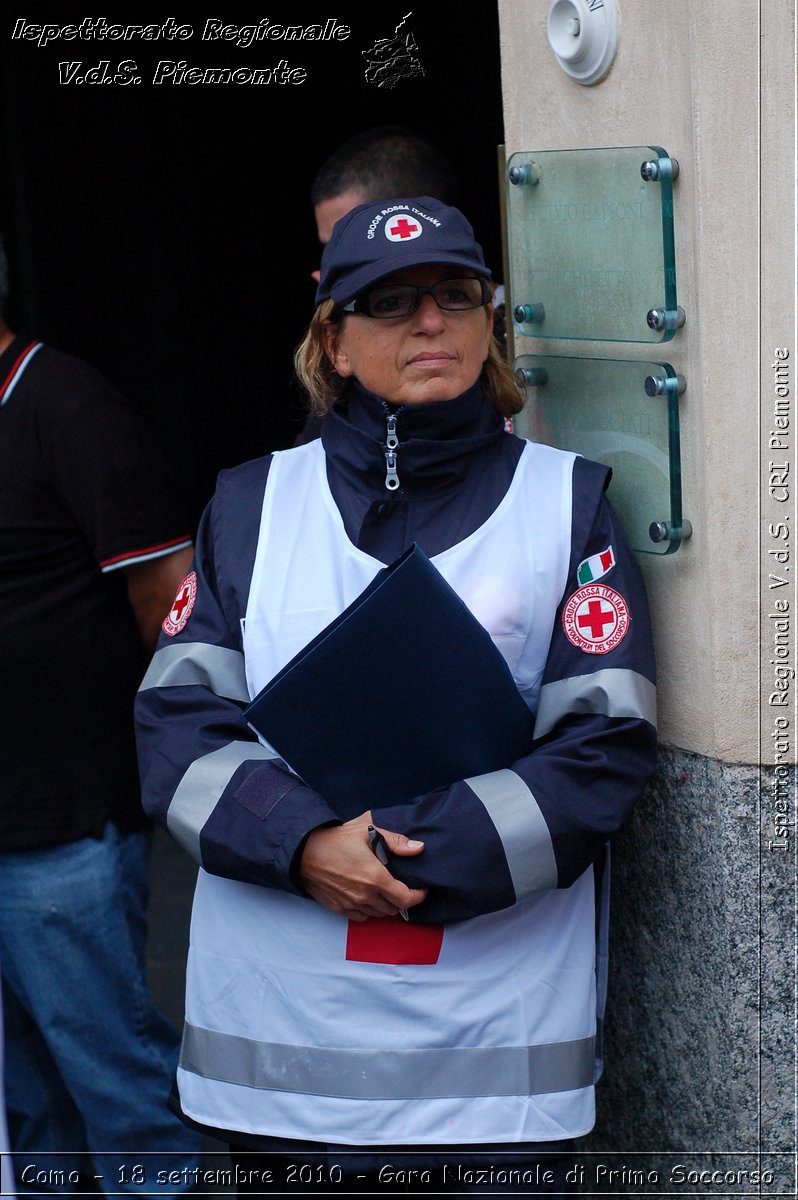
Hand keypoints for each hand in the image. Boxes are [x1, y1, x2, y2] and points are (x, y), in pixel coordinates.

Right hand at [300, 812, 426, 921]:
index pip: (406, 899)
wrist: (303, 851)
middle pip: (394, 909)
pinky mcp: (339, 908)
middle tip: (403, 886)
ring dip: (386, 905)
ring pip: (378, 914)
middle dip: (402, 899)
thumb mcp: (367, 831)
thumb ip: (396, 841)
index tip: (421, 889)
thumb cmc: (335, 839)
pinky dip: (369, 910)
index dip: (418, 896)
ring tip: (386, 891)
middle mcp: (365, 895)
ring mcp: (351, 904)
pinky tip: (368, 896)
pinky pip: (361, 917)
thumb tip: (418, 848)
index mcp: (376, 878)